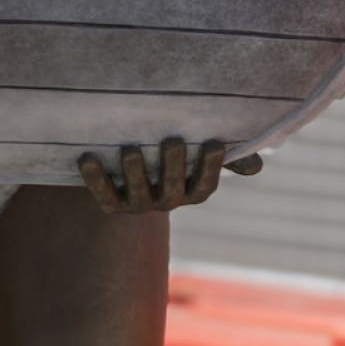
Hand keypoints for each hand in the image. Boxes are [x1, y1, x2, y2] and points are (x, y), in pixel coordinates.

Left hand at [78, 138, 259, 215]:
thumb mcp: (199, 153)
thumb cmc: (174, 153)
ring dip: (133, 173)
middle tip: (173, 140)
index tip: (215, 142)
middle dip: (173, 166)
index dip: (212, 167)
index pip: (205, 184)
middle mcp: (167, 202)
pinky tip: (86, 158)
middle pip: (172, 189)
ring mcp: (138, 205)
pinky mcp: (112, 204)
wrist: (130, 169)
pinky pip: (102, 195)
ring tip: (130, 149)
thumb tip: (257, 166)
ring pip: (136, 195)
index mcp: (191, 191)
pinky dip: (94, 179)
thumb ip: (228, 157)